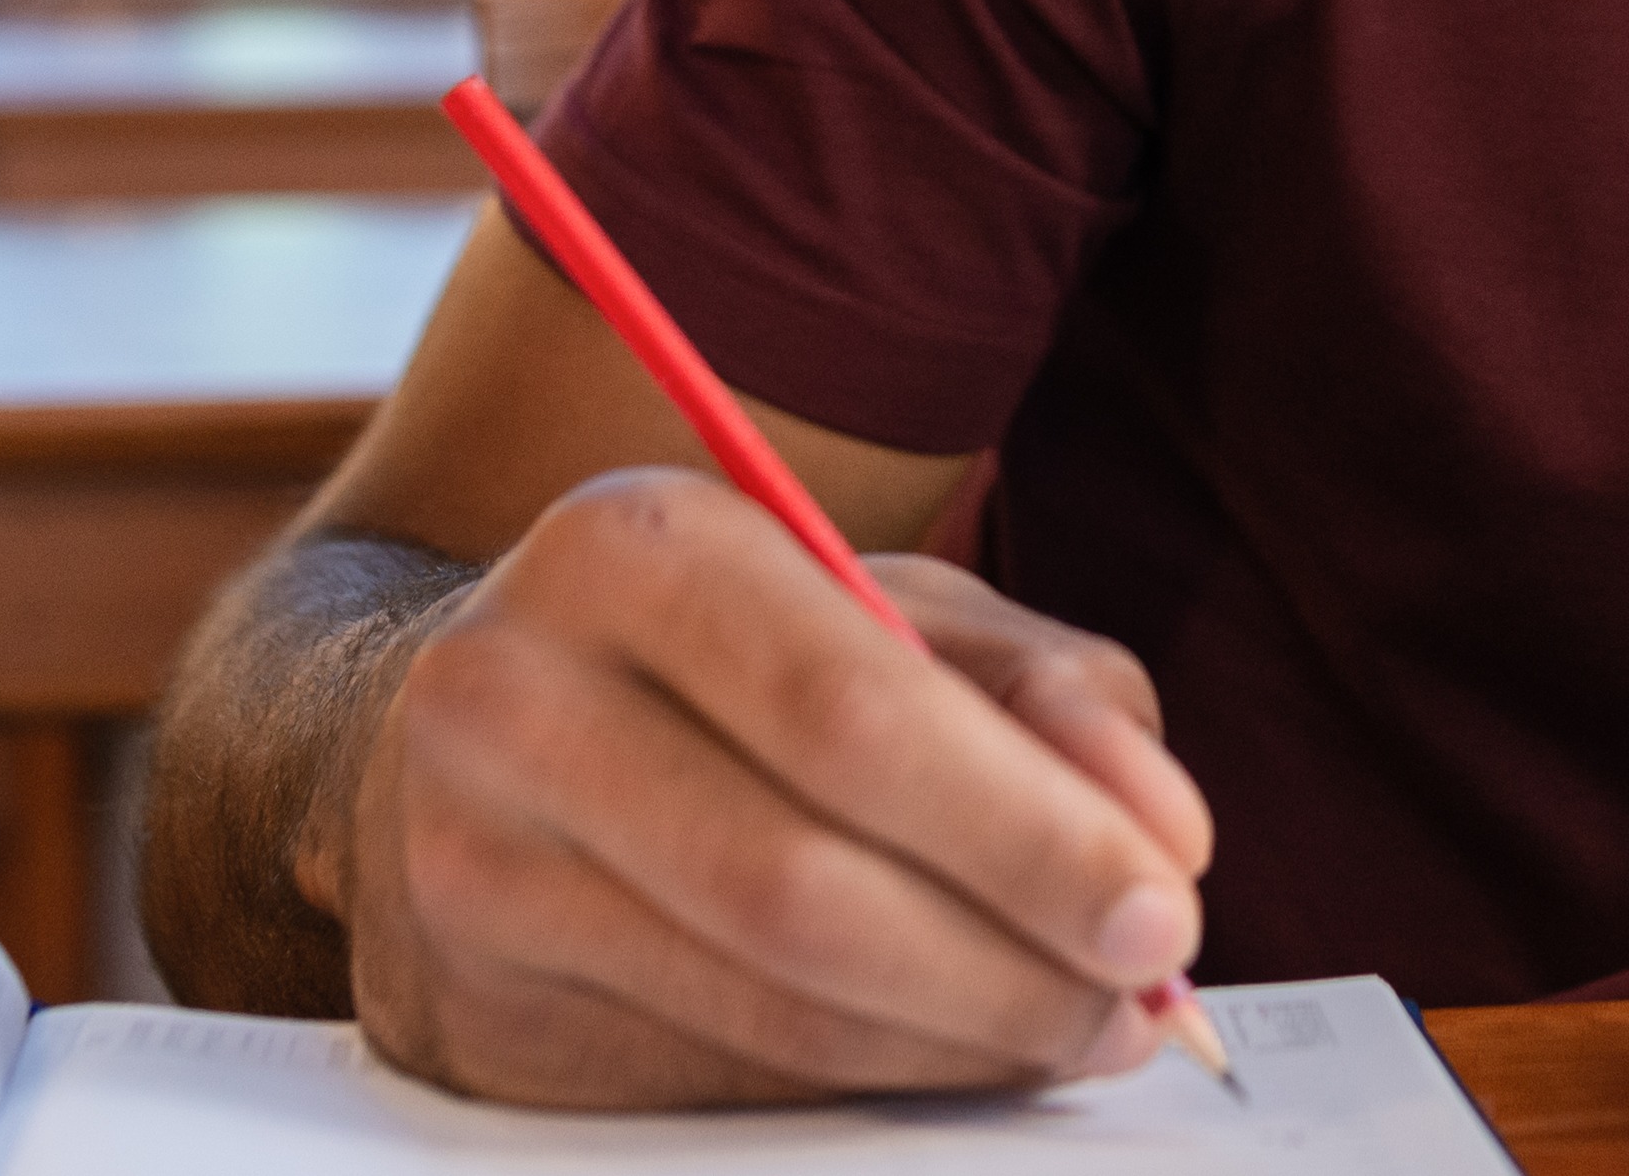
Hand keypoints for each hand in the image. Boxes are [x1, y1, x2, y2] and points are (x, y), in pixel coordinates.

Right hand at [323, 469, 1214, 1106]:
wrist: (466, 725)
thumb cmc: (718, 656)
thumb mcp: (887, 606)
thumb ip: (1044, 690)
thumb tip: (1159, 832)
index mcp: (635, 548)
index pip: (852, 715)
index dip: (1026, 835)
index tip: (1162, 909)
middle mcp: (515, 698)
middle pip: (798, 885)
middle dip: (1006, 966)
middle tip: (1134, 1002)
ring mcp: (470, 868)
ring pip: (764, 1006)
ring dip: (955, 1042)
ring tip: (1066, 1026)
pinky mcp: (475, 1011)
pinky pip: (716, 1079)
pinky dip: (866, 1081)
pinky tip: (940, 1048)